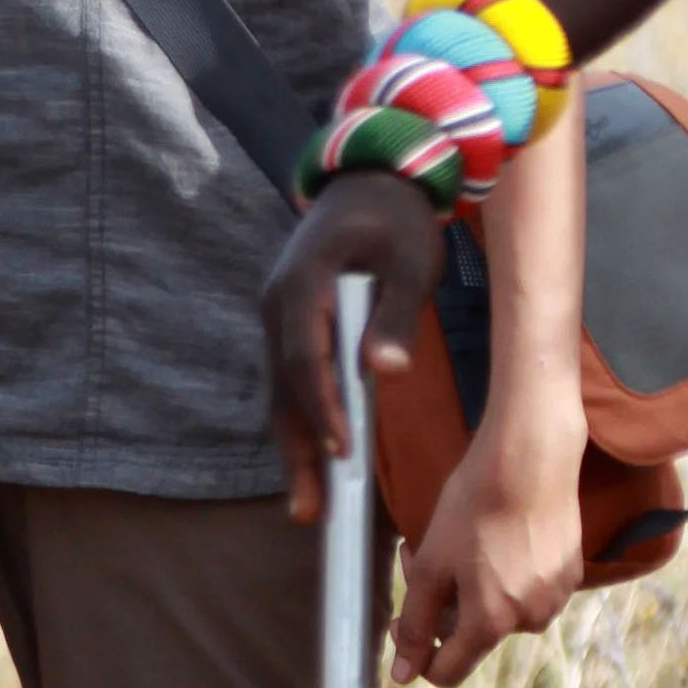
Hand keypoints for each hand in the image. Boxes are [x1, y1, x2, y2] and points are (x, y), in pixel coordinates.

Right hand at [263, 175, 444, 522]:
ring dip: (294, 446)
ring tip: (306, 505)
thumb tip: (384, 371)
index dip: (322, 410)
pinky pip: (289, 377)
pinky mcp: (287, 321)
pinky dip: (300, 418)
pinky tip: (312, 457)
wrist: (371, 176)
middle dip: (296, 451)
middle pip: (283, 388)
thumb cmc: (397, 217)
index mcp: (303, 284)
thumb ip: (395, 315)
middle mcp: (277, 303)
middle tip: (308, 511)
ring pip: (280, 390)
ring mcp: (276, 313)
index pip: (306, 360)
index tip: (341, 454)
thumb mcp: (412, 259)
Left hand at [390, 390, 586, 687]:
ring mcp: (554, 597)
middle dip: (439, 603)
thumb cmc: (473, 509)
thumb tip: (404, 677)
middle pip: (470, 633)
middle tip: (418, 556)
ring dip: (469, 587)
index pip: (449, 671)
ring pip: (499, 609)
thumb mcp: (431, 567)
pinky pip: (526, 589)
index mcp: (491, 623)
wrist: (530, 459)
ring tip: (456, 542)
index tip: (402, 620)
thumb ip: (416, 624)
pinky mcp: (570, 573)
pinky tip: (494, 537)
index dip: (417, 653)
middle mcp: (529, 620)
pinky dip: (502, 574)